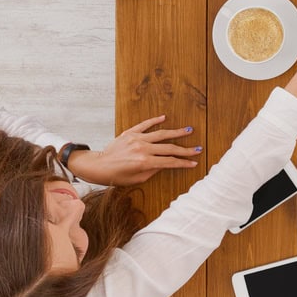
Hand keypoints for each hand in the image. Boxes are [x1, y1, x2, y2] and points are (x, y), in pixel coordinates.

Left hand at [66, 118, 200, 185]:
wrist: (98, 166)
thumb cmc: (116, 176)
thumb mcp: (137, 179)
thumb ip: (153, 170)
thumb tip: (166, 164)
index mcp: (145, 162)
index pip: (170, 162)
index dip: (183, 163)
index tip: (194, 162)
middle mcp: (143, 148)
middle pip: (169, 148)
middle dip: (185, 149)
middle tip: (197, 148)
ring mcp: (136, 139)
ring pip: (161, 134)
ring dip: (176, 132)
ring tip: (188, 130)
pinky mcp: (130, 133)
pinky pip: (144, 125)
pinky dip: (155, 120)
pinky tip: (164, 117)